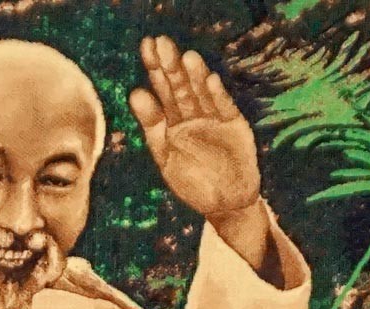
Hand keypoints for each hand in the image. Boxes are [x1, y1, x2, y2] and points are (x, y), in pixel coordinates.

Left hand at [130, 36, 260, 220]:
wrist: (223, 204)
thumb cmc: (192, 182)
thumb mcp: (165, 157)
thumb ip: (151, 126)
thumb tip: (134, 92)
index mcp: (171, 122)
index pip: (160, 92)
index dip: (153, 70)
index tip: (145, 47)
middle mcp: (192, 116)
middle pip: (179, 88)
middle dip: (170, 67)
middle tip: (161, 43)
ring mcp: (213, 119)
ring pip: (201, 94)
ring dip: (194, 76)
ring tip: (185, 57)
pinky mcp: (235, 126)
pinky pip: (224, 108)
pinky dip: (217, 95)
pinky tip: (209, 80)